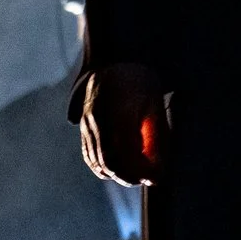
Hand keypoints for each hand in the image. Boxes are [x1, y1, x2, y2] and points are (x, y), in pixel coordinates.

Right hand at [80, 63, 165, 185]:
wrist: (115, 60)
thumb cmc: (142, 83)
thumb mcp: (155, 106)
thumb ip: (156, 139)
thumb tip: (157, 174)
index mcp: (119, 106)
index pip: (127, 151)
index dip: (140, 170)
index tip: (155, 178)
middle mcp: (99, 115)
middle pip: (110, 160)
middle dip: (129, 176)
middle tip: (146, 179)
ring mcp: (88, 121)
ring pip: (98, 161)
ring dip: (117, 174)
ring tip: (137, 176)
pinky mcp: (83, 126)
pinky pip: (90, 156)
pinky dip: (104, 168)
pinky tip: (120, 170)